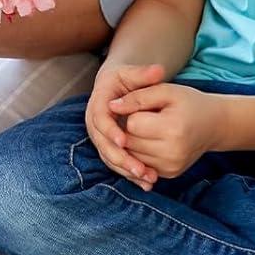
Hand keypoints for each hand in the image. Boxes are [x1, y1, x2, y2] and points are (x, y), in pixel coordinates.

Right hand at [86, 64, 165, 188]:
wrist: (119, 88)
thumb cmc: (127, 79)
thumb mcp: (133, 73)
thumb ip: (145, 73)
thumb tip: (159, 70)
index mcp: (98, 103)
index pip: (100, 119)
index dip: (110, 130)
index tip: (125, 141)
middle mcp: (95, 122)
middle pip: (102, 144)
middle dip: (120, 158)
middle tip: (139, 168)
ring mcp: (101, 137)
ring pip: (109, 157)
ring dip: (126, 170)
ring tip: (147, 178)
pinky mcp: (110, 147)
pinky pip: (117, 164)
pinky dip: (130, 174)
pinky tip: (147, 183)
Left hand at [110, 82, 224, 179]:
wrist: (214, 125)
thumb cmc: (188, 102)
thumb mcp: (165, 90)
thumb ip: (137, 97)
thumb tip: (111, 106)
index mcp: (172, 130)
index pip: (132, 123)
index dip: (131, 111)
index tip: (140, 104)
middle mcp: (172, 153)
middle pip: (130, 141)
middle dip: (128, 127)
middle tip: (141, 115)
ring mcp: (171, 167)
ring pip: (132, 154)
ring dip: (131, 140)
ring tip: (145, 126)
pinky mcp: (170, 174)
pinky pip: (141, 163)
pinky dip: (139, 152)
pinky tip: (148, 139)